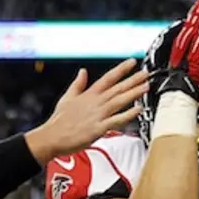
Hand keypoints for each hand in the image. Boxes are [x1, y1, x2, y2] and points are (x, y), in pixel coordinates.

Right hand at [27, 59, 148, 161]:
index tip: (132, 62)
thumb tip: (82, 72)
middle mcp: (95, 102)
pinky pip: (116, 120)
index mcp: (89, 94)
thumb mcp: (67, 97)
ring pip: (119, 101)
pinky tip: (138, 110)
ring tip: (145, 87)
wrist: (52, 137)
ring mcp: (97, 115)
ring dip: (133, 93)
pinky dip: (127, 115)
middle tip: (146, 74)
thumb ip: (77, 84)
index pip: (108, 77)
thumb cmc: (59, 121)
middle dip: (133, 80)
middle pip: (117, 88)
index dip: (121, 69)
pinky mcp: (98, 128)